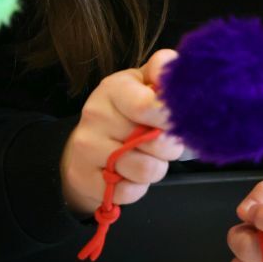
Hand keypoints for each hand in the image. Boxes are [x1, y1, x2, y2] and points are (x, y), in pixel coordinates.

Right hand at [61, 49, 185, 213]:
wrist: (86, 145)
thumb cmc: (124, 113)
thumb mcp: (142, 84)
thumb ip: (162, 72)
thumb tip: (173, 69)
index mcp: (113, 89)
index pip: (147, 106)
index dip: (171, 117)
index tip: (179, 121)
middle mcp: (96, 115)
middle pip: (155, 142)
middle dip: (170, 147)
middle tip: (165, 142)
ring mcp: (87, 147)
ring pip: (144, 170)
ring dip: (155, 168)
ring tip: (148, 157)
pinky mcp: (83, 177)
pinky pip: (127, 192)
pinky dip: (137, 188)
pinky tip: (130, 175)